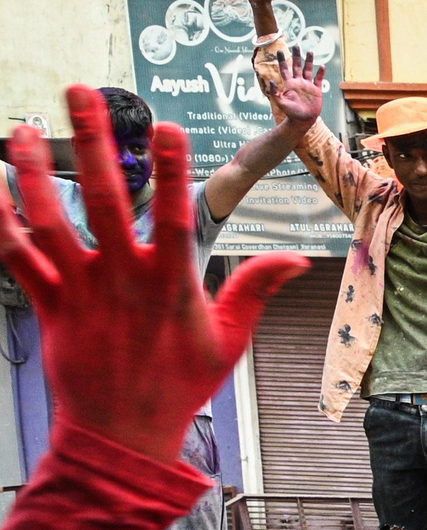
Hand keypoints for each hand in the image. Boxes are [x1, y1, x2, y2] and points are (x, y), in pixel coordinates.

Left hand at [0, 93, 304, 461]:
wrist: (123, 434)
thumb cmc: (178, 387)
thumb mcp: (229, 341)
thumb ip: (254, 291)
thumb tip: (294, 261)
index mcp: (170, 284)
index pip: (171, 215)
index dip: (170, 170)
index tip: (168, 128)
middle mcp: (121, 279)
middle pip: (100, 197)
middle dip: (92, 141)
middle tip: (81, 94)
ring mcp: (81, 290)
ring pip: (48, 219)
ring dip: (30, 171)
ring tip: (22, 129)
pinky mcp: (50, 305)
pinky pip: (16, 257)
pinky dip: (1, 221)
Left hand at [268, 47, 326, 124]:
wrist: (303, 120)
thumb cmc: (291, 113)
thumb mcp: (280, 102)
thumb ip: (274, 92)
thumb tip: (270, 81)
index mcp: (289, 84)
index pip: (285, 69)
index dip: (282, 60)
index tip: (279, 50)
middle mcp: (298, 82)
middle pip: (297, 66)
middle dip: (296, 56)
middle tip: (296, 46)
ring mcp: (308, 86)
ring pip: (308, 70)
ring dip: (309, 61)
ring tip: (310, 52)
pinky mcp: (316, 90)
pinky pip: (318, 79)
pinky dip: (320, 73)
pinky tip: (322, 66)